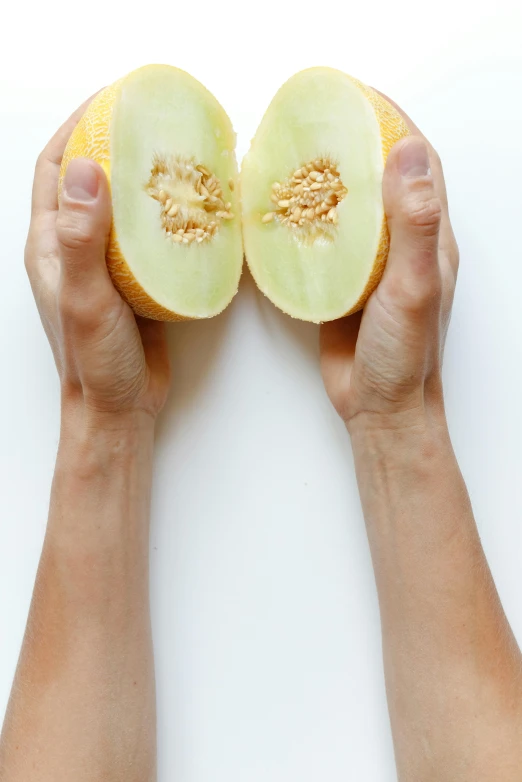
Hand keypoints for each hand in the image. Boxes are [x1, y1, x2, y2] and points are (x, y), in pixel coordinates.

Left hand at [24, 97, 170, 423]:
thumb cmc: (94, 361)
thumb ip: (81, 238)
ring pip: (124, 206)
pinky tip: (194, 209)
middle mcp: (76, 247)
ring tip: (179, 155)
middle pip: (90, 178)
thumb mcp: (84, 297)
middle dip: (115, 142)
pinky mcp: (136, 281)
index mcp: (51, 244)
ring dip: (145, 178)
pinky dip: (167, 216)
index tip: (111, 98)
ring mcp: (107, 264)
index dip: (76, 126)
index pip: (54, 168)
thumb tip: (84, 170)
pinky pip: (150, 237)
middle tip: (153, 120)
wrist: (119, 407)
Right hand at [321, 96, 458, 429]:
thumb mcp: (413, 287)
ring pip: (349, 209)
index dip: (392, 120)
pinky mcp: (343, 285)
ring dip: (325, 180)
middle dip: (351, 142)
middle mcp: (401, 245)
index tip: (358, 95)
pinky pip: (324, 243)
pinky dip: (304, 223)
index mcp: (428, 238)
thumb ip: (412, 223)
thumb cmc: (404, 356)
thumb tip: (407, 151)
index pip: (416, 162)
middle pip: (378, 177)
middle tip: (315, 121)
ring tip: (290, 158)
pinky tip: (278, 216)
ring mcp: (371, 265)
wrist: (380, 407)